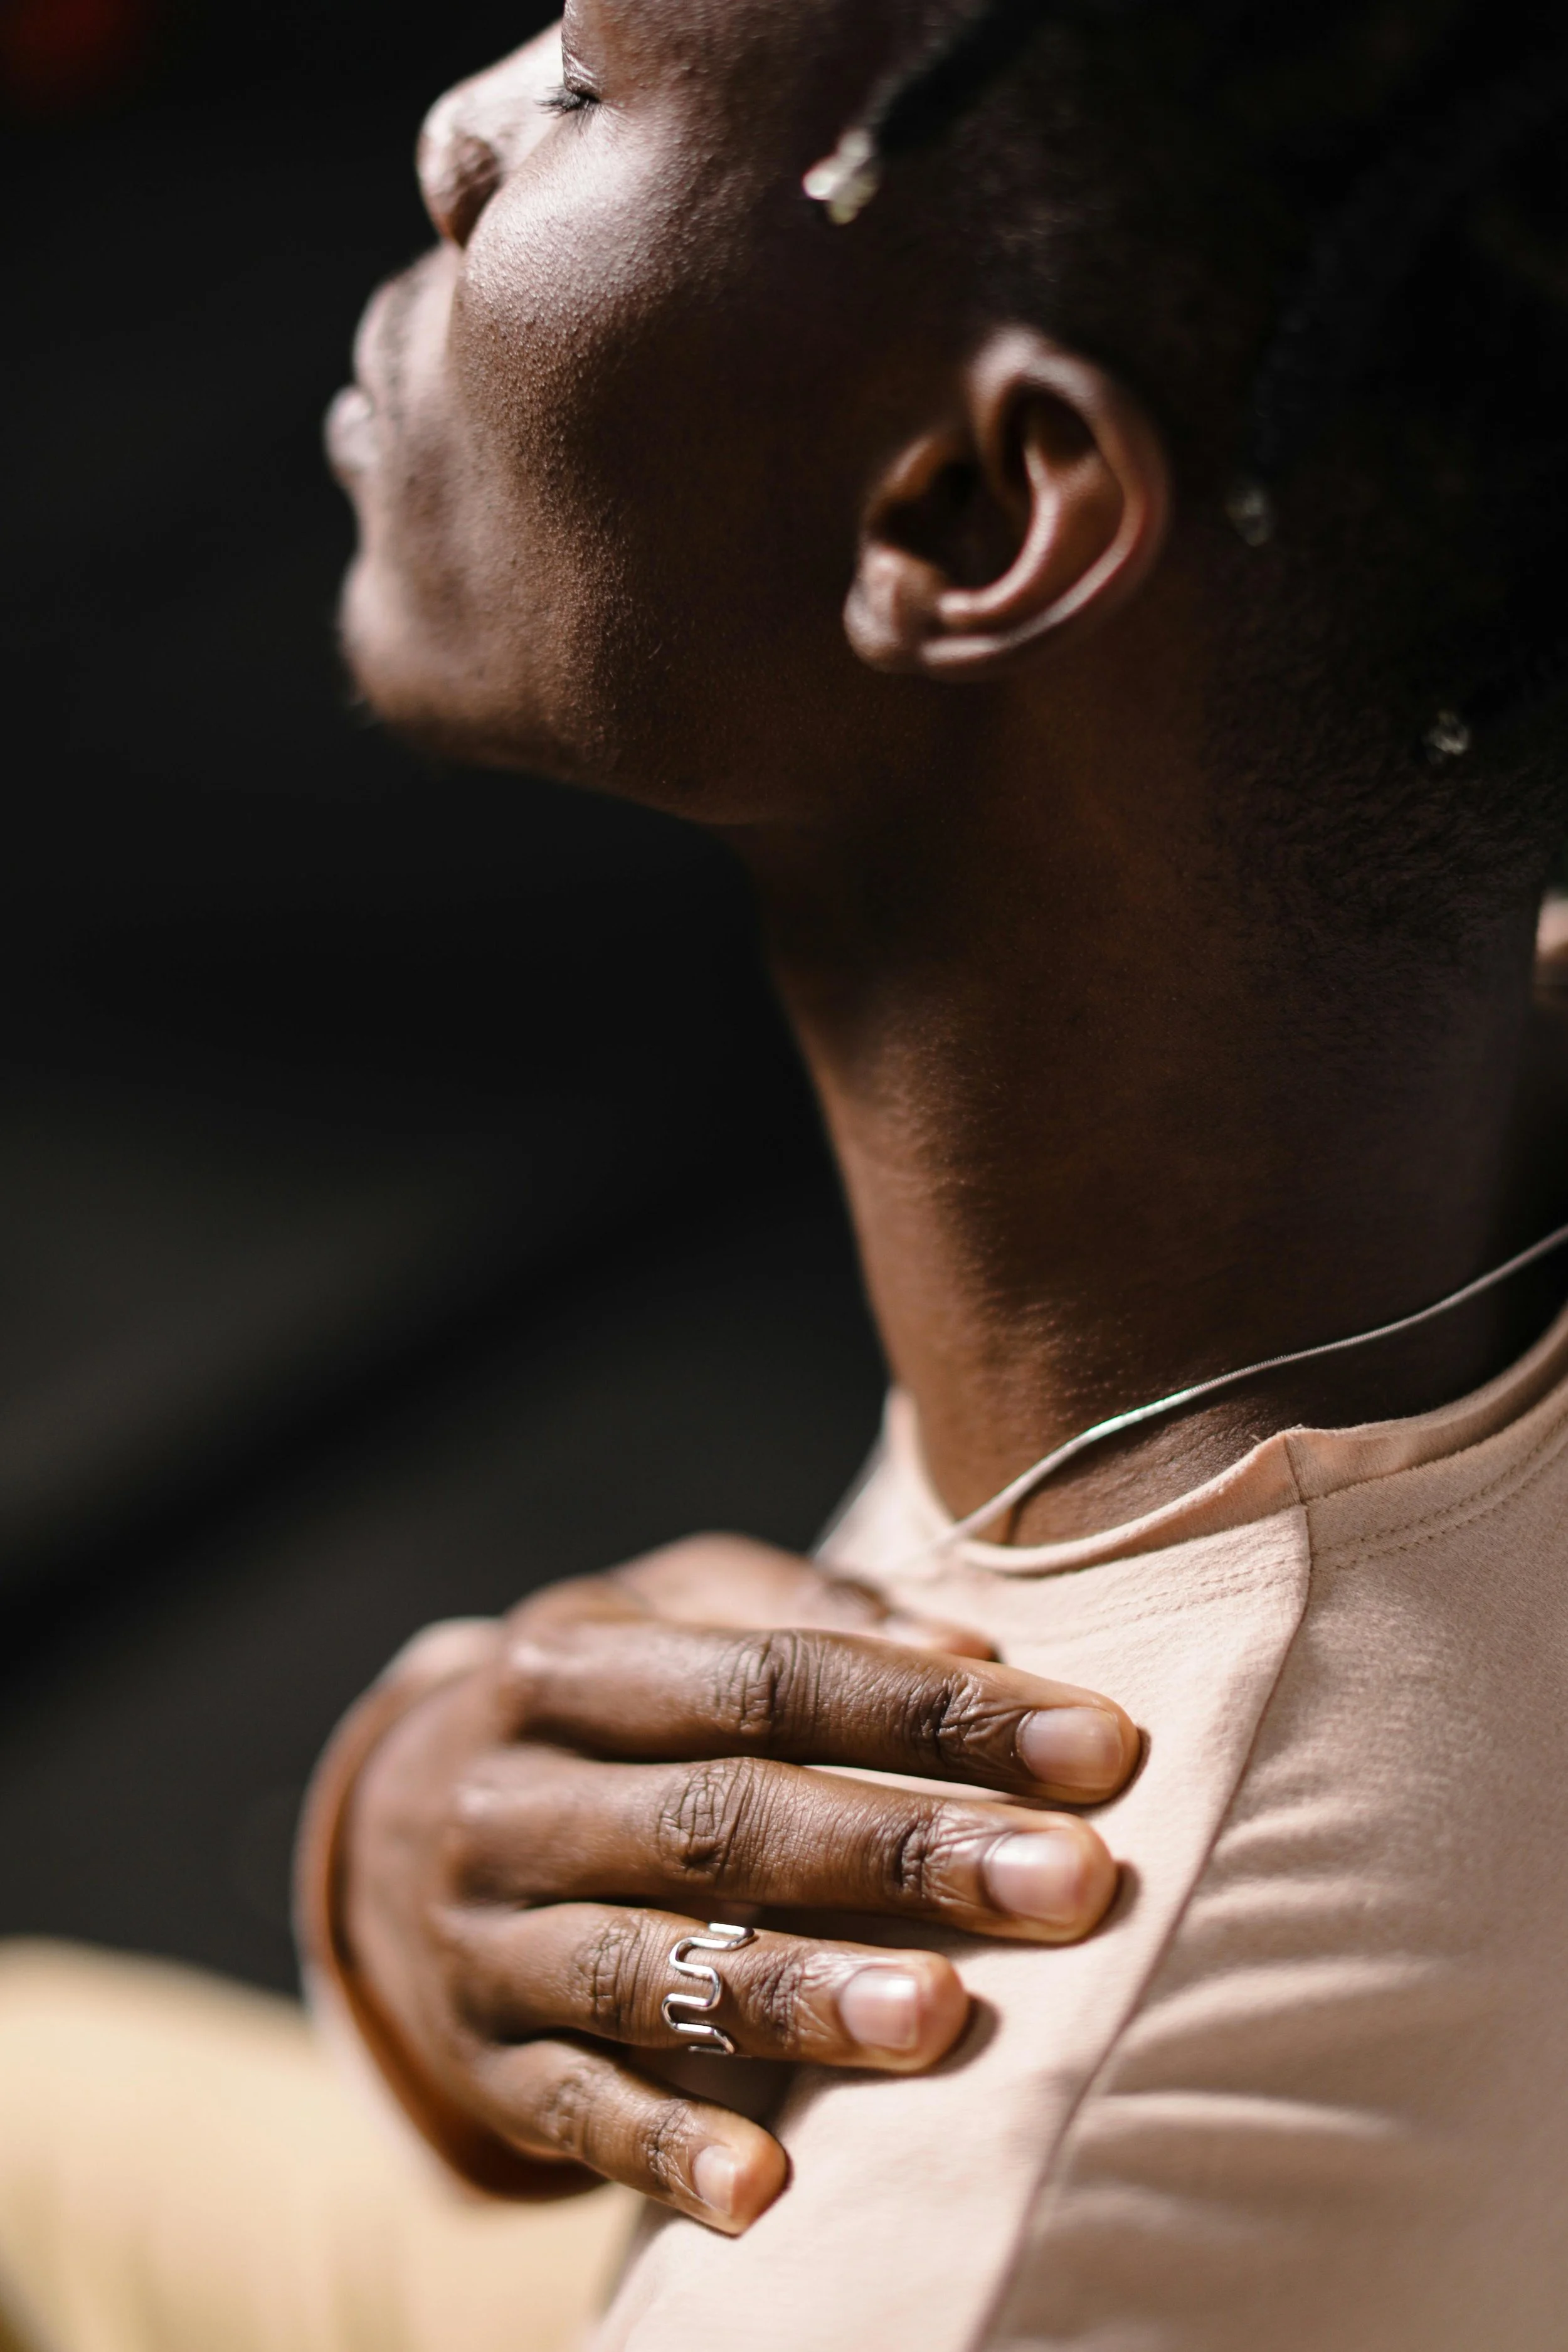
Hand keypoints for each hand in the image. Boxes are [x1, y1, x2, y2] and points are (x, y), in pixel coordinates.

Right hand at [332, 1537, 1138, 2235]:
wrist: (385, 1830)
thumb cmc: (596, 1713)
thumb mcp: (664, 1619)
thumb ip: (808, 1616)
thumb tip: (973, 1645)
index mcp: (573, 1662)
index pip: (775, 1676)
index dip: (935, 1711)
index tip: (1096, 1745)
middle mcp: (515, 1795)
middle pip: (725, 1820)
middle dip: (906, 1851)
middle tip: (1067, 1883)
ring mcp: (486, 1937)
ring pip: (648, 1968)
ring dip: (799, 1995)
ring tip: (941, 2020)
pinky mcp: (480, 2062)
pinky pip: (575, 2111)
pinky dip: (666, 2148)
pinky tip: (768, 2187)